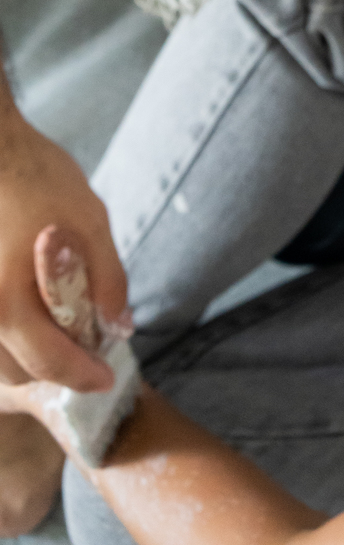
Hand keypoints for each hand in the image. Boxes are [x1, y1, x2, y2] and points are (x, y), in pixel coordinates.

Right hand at [0, 111, 127, 391]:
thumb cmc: (38, 177)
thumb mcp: (90, 221)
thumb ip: (106, 280)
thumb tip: (119, 328)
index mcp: (6, 305)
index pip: (49, 364)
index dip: (83, 376)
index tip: (107, 378)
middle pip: (18, 370)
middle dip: (56, 368)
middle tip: (89, 349)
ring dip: (31, 354)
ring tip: (63, 327)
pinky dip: (13, 333)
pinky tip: (36, 309)